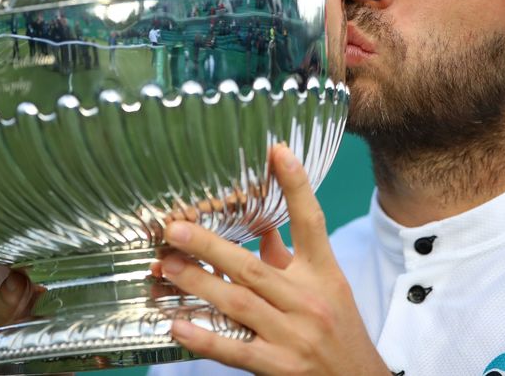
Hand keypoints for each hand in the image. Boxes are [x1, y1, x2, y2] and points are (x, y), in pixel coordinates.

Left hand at [156, 144, 388, 375]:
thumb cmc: (339, 330)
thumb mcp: (325, 285)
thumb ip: (290, 255)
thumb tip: (261, 225)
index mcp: (323, 273)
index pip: (311, 221)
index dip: (295, 185)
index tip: (276, 150)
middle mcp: (308, 301)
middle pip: (253, 266)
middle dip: (209, 245)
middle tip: (174, 228)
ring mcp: (293, 336)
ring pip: (237, 303)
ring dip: (197, 284)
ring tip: (165, 267)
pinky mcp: (279, 368)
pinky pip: (234, 350)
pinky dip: (204, 338)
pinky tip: (177, 324)